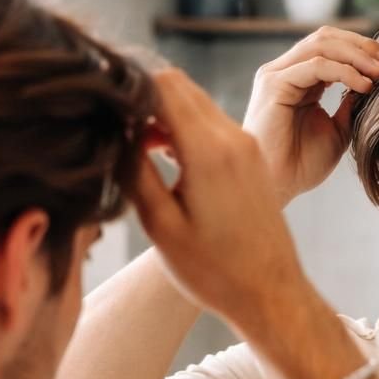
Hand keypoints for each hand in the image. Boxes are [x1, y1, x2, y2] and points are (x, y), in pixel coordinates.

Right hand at [132, 69, 308, 327]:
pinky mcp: (253, 158)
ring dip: (164, 114)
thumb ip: (134, 170)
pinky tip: (168, 161)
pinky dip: (186, 128)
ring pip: (196, 102)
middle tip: (119, 132)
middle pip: (179, 85)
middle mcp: (233, 137)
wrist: (271, 295)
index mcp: (208, 150)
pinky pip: (213, 123)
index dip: (128, 89)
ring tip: (140, 151)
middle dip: (144, 98)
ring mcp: (247, 145)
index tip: (107, 114)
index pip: (162, 83)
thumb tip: (116, 130)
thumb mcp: (160, 225)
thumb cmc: (215, 272)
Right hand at [243, 27, 378, 204]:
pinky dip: (344, 72)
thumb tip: (371, 82)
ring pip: (321, 45)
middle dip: (362, 46)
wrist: (279, 186)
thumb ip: (350, 105)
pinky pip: (316, 66)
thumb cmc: (302, 165)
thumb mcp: (337, 130)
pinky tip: (364, 86)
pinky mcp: (274, 84)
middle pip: (326, 38)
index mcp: (297, 79)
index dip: (361, 50)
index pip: (330, 46)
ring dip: (357, 56)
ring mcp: (276, 75)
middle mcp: (284, 71)